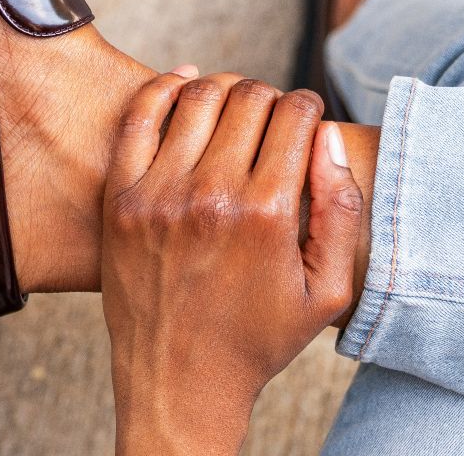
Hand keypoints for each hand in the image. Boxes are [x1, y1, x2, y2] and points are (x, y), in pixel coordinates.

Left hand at [101, 70, 363, 455]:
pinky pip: (141, 114)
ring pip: (199, 96)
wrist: (178, 381)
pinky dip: (166, 86)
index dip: (307, 106)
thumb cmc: (258, 339)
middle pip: (249, 98)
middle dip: (270, 96)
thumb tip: (328, 137)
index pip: (294, 116)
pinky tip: (186, 82)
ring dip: (226, 87)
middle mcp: (211, 196)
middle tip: (272, 115)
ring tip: (236, 104)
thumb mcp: (326, 290)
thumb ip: (341, 210)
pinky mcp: (122, 196)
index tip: (306, 116)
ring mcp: (159, 193)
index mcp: (267, 215)